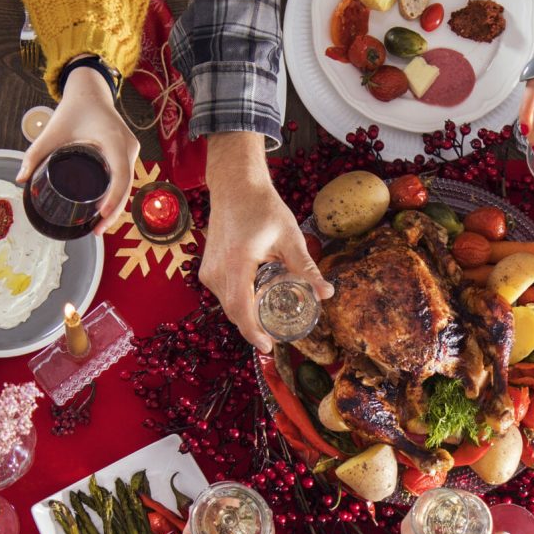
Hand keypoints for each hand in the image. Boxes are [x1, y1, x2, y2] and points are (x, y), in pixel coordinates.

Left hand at [16, 64, 139, 234]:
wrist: (90, 91)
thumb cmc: (73, 109)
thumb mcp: (52, 132)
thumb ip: (34, 154)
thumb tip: (19, 179)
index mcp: (113, 139)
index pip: (120, 175)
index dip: (113, 199)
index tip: (101, 215)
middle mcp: (128, 146)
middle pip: (126, 186)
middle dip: (114, 211)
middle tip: (96, 230)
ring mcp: (131, 149)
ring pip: (128, 184)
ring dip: (117, 205)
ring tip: (99, 225)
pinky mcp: (129, 152)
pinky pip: (127, 177)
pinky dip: (118, 194)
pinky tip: (107, 209)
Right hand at [198, 133, 331, 352]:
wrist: (235, 186)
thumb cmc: (262, 207)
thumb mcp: (290, 237)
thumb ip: (306, 268)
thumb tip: (327, 293)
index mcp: (237, 263)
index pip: (241, 309)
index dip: (253, 333)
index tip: (269, 347)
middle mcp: (217, 271)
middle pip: (234, 312)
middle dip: (254, 328)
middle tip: (277, 337)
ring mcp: (208, 271)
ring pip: (228, 305)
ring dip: (247, 315)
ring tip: (270, 321)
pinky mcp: (207, 269)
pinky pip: (224, 295)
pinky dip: (240, 302)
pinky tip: (257, 302)